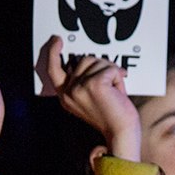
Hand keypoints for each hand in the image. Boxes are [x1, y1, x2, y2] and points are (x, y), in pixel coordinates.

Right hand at [36, 35, 141, 158]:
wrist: (121, 134)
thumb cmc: (112, 118)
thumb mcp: (91, 97)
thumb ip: (84, 81)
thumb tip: (89, 60)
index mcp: (65, 96)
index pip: (53, 70)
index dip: (54, 53)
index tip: (58, 40)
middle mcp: (69, 92)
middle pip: (84, 60)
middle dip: (102, 66)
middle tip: (112, 84)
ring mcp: (79, 88)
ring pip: (97, 61)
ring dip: (111, 72)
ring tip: (114, 91)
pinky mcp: (93, 85)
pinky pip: (110, 68)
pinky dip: (118, 77)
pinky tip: (119, 92)